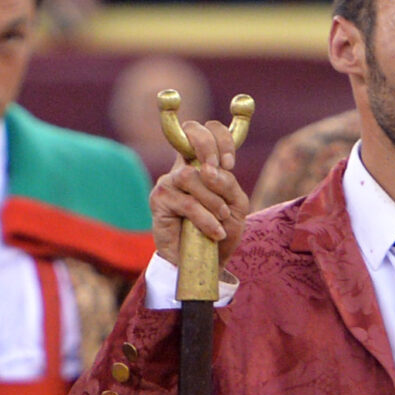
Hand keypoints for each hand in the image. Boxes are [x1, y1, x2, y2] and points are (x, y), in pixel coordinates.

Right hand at [150, 117, 247, 274]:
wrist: (205, 263)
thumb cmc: (220, 232)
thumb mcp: (235, 206)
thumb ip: (228, 184)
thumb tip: (209, 170)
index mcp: (201, 163)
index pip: (204, 131)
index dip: (219, 137)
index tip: (230, 163)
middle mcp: (182, 167)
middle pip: (191, 133)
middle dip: (211, 147)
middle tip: (225, 169)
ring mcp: (168, 182)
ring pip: (191, 176)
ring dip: (213, 199)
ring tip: (221, 219)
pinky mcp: (159, 201)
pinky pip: (187, 203)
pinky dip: (206, 219)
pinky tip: (215, 233)